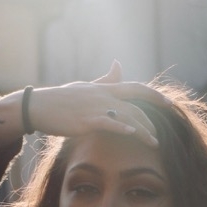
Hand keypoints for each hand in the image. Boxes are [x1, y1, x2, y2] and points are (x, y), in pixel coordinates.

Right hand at [29, 61, 169, 148]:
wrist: (37, 106)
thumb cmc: (61, 99)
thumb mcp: (85, 86)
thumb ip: (105, 79)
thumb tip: (118, 64)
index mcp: (104, 89)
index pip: (136, 88)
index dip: (154, 95)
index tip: (169, 103)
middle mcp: (103, 96)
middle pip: (136, 105)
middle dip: (152, 120)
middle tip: (162, 134)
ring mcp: (95, 107)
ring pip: (126, 116)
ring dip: (143, 130)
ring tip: (154, 142)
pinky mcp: (85, 120)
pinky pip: (108, 122)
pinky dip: (122, 126)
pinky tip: (133, 133)